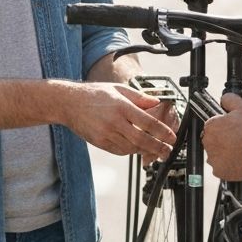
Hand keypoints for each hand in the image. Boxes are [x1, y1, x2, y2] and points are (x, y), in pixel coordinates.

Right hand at [61, 82, 177, 161]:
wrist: (69, 103)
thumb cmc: (94, 94)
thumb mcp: (119, 89)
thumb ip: (139, 97)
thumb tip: (157, 102)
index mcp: (122, 106)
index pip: (148, 122)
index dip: (163, 132)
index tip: (172, 137)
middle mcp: (114, 121)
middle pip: (141, 139)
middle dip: (158, 147)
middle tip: (168, 151)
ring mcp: (106, 134)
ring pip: (131, 148)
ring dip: (145, 150)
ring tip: (155, 150)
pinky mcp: (99, 142)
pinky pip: (119, 151)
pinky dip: (130, 151)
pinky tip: (137, 148)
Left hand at [203, 92, 241, 180]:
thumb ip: (230, 99)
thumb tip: (224, 99)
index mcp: (211, 125)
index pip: (213, 125)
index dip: (224, 126)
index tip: (233, 128)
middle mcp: (208, 142)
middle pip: (214, 139)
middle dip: (223, 139)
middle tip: (238, 139)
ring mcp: (213, 158)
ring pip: (217, 154)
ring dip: (225, 152)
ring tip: (240, 150)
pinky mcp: (219, 171)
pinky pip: (221, 167)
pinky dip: (228, 165)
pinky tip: (239, 159)